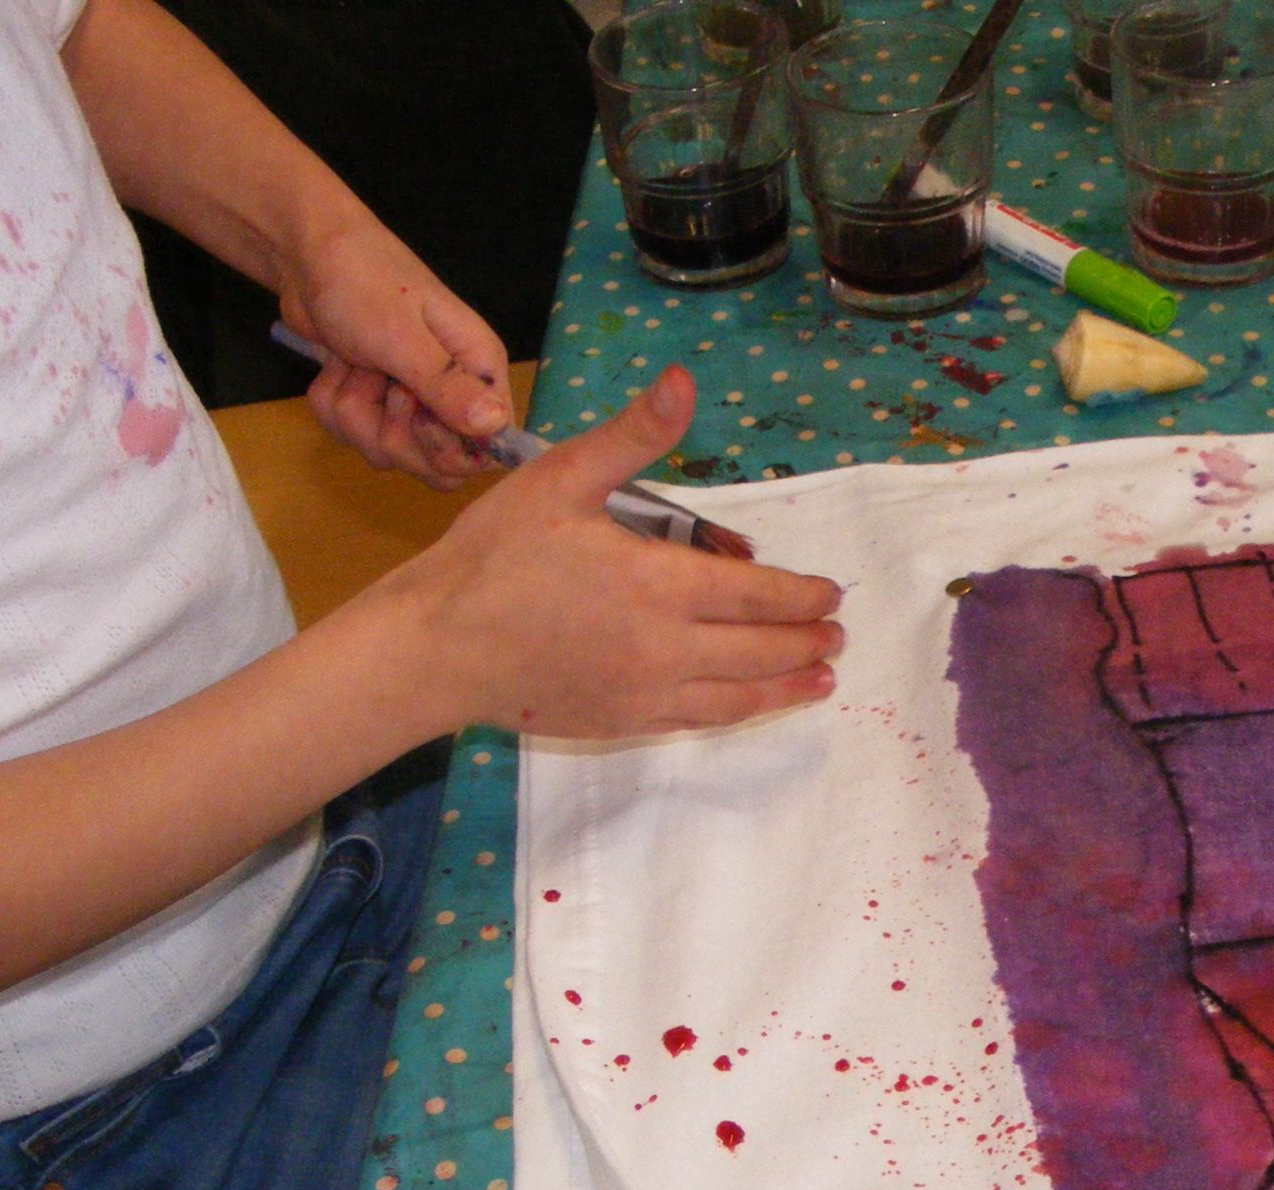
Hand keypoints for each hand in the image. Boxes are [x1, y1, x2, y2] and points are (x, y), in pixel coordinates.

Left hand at [280, 218, 512, 489]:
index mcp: (478, 372)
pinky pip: (356, 436)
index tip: (414, 412)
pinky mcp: (376, 403)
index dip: (447, 448)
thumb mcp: (402, 335)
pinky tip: (336, 368)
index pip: (487, 449)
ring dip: (356, 411)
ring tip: (353, 363)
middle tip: (377, 381)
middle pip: (437, 466)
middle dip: (392, 434)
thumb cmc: (362, 281)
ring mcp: (412, 401)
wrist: (305, 254)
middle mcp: (453, 393)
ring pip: (390, 453)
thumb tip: (496, 427)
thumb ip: (448, 386)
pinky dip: (335, 405)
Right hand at [375, 367, 845, 736]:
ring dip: (787, 686)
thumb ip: (632, 436)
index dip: (802, 595)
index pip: (757, 593)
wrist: (438, 647)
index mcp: (659, 583)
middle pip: (760, 648)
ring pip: (739, 696)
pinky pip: (698, 720)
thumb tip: (683, 383)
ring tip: (820, 681)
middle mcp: (665, 647)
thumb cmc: (493, 557)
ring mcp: (646, 693)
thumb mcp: (561, 479)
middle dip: (807, 641)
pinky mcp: (623, 722)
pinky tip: (748, 705)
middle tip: (835, 634)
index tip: (829, 593)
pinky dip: (737, 712)